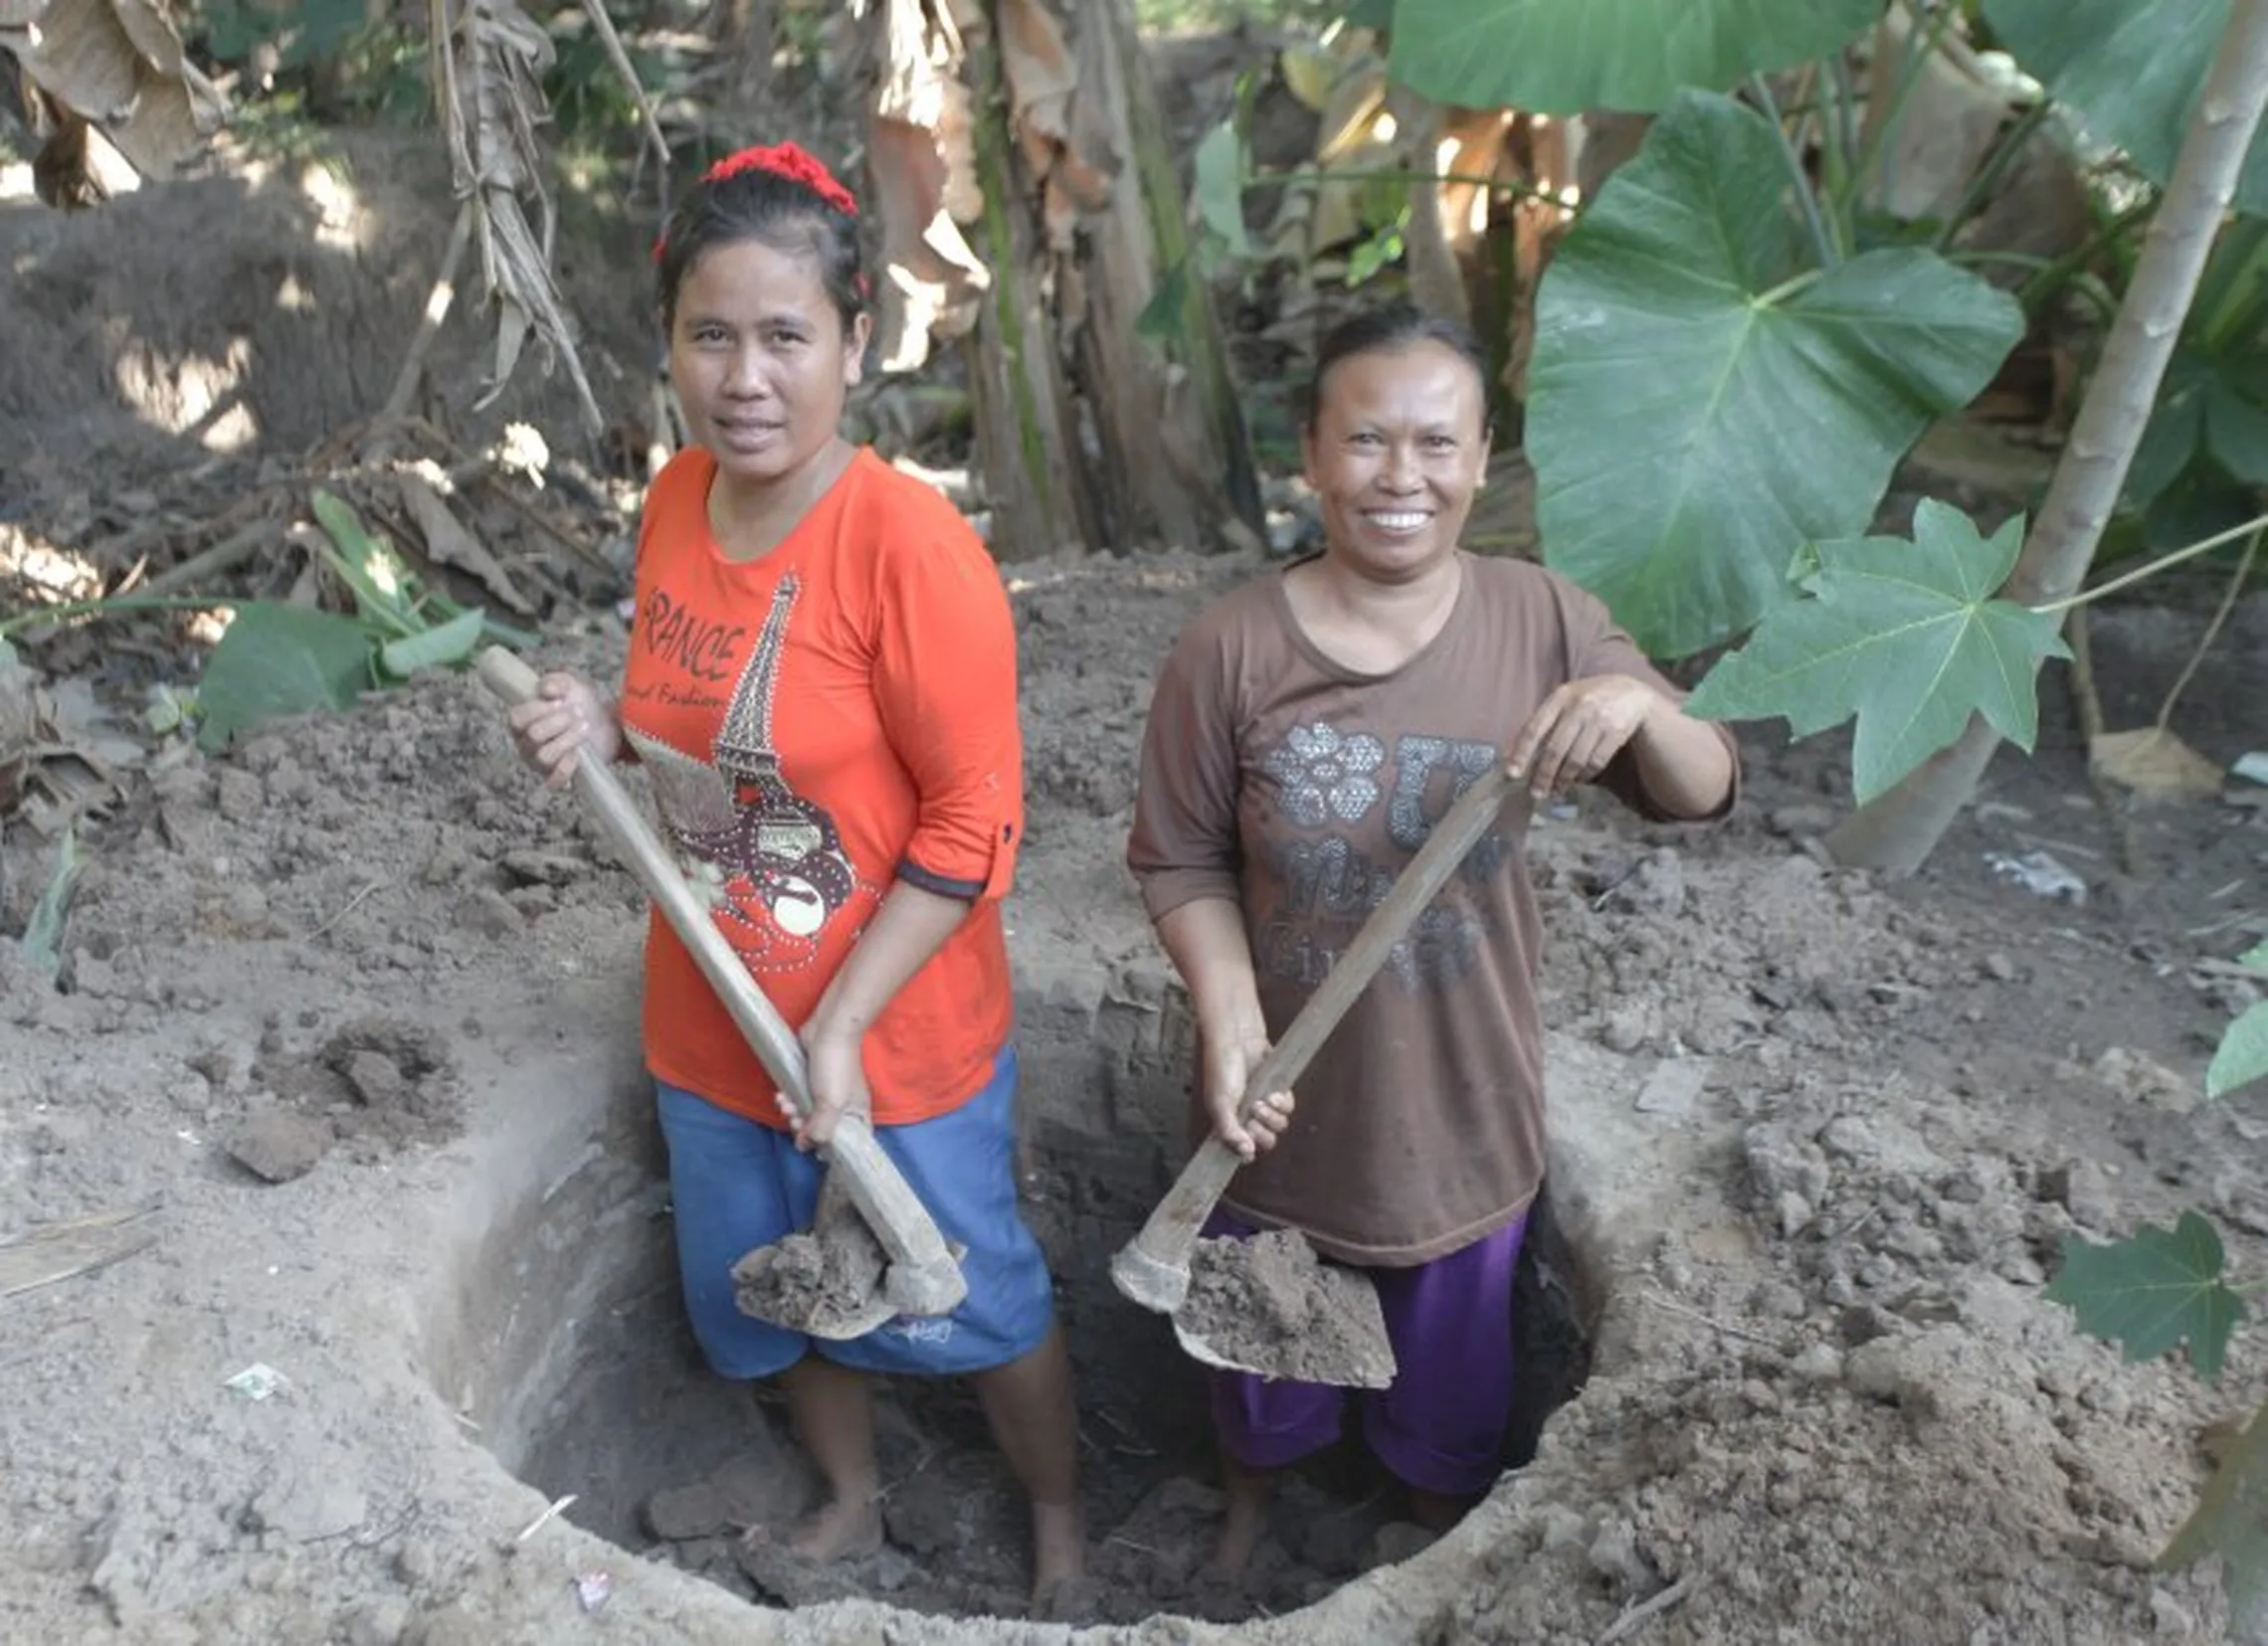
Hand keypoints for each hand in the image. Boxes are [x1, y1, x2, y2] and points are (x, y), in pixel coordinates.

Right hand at [505, 672, 620, 786]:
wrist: (606, 723)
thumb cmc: (580, 704)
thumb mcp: (570, 685)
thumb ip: (556, 682)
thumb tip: (545, 690)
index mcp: (523, 721)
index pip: (516, 719)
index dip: (537, 710)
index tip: (561, 701)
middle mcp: (526, 744)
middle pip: (534, 736)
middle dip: (559, 722)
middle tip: (578, 713)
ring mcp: (540, 763)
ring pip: (544, 757)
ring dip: (567, 740)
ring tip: (584, 727)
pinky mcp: (557, 777)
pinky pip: (553, 781)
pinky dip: (567, 768)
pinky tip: (579, 754)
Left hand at [788, 1020, 872, 1152]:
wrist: (828, 1031)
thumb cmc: (836, 1068)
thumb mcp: (831, 1104)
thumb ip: (820, 1130)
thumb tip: (804, 1146)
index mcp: (856, 1115)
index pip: (848, 1143)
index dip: (832, 1150)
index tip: (816, 1150)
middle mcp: (843, 1108)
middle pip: (823, 1131)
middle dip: (804, 1129)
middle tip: (795, 1120)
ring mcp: (826, 1096)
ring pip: (807, 1116)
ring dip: (792, 1113)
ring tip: (786, 1104)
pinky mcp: (811, 1084)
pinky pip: (799, 1100)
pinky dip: (789, 1101)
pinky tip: (781, 1096)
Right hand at [1201, 1016, 1294, 1162]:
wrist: (1238, 1037)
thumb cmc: (1222, 1068)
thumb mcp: (1220, 1103)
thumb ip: (1229, 1131)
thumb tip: (1245, 1153)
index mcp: (1228, 1122)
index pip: (1242, 1150)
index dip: (1248, 1151)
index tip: (1248, 1147)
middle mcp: (1246, 1116)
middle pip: (1265, 1141)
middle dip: (1262, 1132)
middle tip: (1253, 1117)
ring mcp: (1263, 1104)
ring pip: (1279, 1126)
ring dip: (1272, 1117)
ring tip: (1262, 1101)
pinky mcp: (1277, 1090)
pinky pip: (1288, 1108)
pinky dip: (1283, 1103)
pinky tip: (1273, 1093)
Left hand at [1507, 675, 1660, 796]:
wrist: (1632, 693)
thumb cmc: (1589, 700)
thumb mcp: (1564, 703)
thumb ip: (1540, 724)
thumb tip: (1509, 755)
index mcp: (1560, 697)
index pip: (1534, 728)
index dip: (1521, 753)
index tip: (1512, 774)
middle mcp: (1579, 705)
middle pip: (1555, 748)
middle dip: (1543, 775)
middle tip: (1536, 793)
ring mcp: (1600, 719)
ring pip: (1576, 759)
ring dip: (1563, 779)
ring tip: (1555, 790)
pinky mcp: (1617, 732)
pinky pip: (1596, 762)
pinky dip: (1585, 775)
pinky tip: (1579, 780)